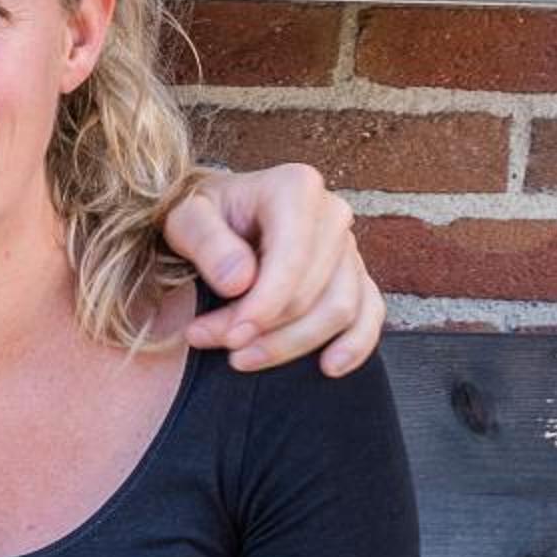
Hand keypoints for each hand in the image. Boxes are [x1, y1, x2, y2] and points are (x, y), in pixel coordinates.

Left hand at [166, 163, 384, 377]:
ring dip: (292, 345)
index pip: (293, 258)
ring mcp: (348, 246)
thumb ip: (206, 242)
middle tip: (212, 341)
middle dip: (264, 330)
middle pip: (313, 291)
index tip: (229, 336)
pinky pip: (370, 314)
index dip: (263, 305)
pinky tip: (329, 367)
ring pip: (341, 309)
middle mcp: (331, 213)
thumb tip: (239, 282)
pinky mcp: (355, 276)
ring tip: (240, 359)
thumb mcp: (185, 217)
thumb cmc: (203, 216)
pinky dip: (355, 344)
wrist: (219, 217)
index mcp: (295, 189)